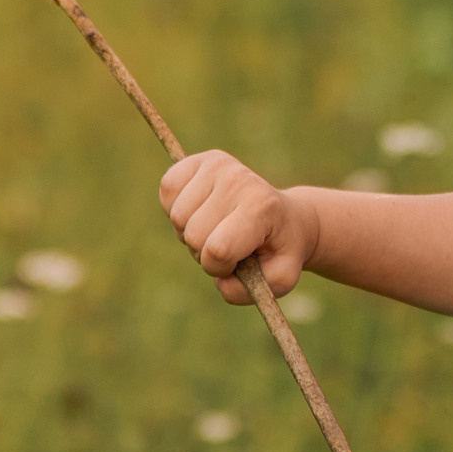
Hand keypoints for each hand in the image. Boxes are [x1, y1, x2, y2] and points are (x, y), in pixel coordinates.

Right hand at [158, 150, 321, 305]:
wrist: (286, 218)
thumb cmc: (279, 250)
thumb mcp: (280, 278)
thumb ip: (248, 292)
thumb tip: (221, 283)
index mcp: (262, 208)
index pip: (218, 248)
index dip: (219, 267)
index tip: (236, 264)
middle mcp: (240, 180)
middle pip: (193, 235)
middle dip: (204, 252)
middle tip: (228, 245)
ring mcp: (219, 165)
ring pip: (177, 217)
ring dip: (190, 232)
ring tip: (216, 227)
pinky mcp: (199, 159)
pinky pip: (166, 188)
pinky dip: (175, 207)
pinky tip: (200, 209)